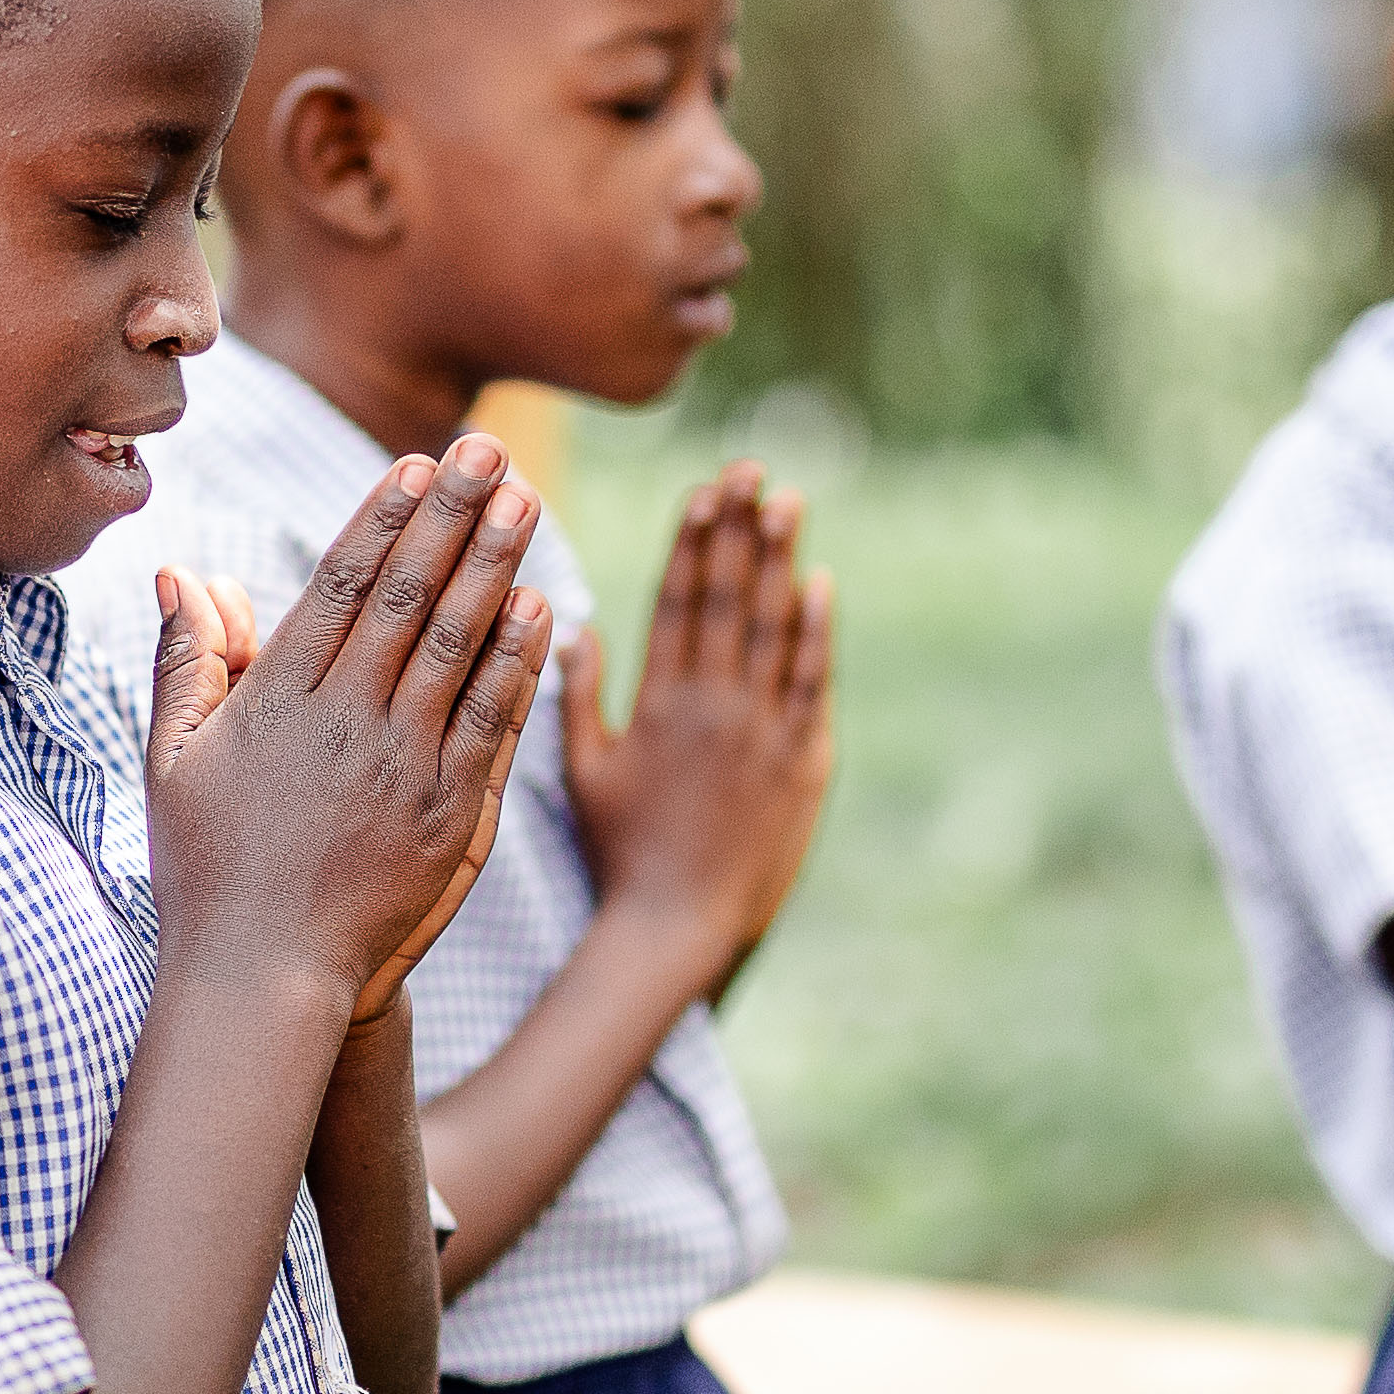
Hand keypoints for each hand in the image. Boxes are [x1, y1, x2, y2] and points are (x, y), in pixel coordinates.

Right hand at [145, 437, 550, 1029]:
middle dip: (451, 517)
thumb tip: (184, 573)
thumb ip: (186, 661)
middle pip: (407, 597)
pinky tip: (540, 607)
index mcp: (277, 700)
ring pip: (455, 646)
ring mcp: (400, 766)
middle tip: (490, 452)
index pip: (340, 586)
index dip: (383, 519)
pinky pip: (490, 722)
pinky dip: (517, 663)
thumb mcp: (174, 759)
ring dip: (493, 567)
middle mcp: (343, 721)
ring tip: (525, 501)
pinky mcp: (446, 813)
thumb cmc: (208, 868)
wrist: (263, 976)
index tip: (418, 464)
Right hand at [564, 460, 837, 980]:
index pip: (678, 602)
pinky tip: (818, 584)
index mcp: (659, 704)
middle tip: (751, 469)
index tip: (703, 490)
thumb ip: (578, 697)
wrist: (678, 924)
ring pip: (773, 629)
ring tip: (786, 501)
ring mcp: (763, 732)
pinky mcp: (803, 762)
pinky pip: (813, 684)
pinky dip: (815, 632)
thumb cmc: (621, 850)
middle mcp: (714, 707)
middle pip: (729, 599)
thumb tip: (575, 627)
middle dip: (739, 529)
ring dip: (780, 560)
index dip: (693, 541)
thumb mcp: (584, 772)